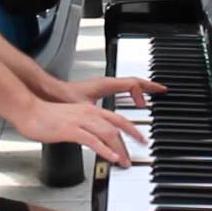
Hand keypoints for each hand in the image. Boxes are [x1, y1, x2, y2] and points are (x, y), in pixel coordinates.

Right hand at [8, 98, 145, 166]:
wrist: (28, 110)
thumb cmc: (44, 116)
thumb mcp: (70, 119)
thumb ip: (83, 127)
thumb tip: (92, 139)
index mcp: (89, 109)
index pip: (117, 118)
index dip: (132, 129)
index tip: (140, 139)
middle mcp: (88, 112)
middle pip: (117, 126)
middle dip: (130, 142)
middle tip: (135, 156)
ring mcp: (80, 121)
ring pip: (108, 133)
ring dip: (119, 149)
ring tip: (125, 162)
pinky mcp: (71, 130)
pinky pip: (93, 140)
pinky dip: (105, 150)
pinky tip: (111, 158)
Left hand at [52, 76, 167, 108]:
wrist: (51, 93)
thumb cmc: (65, 97)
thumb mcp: (86, 109)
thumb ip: (100, 118)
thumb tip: (110, 128)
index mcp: (106, 85)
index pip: (133, 83)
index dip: (146, 89)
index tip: (153, 98)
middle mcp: (106, 83)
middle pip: (133, 81)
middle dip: (148, 86)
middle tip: (160, 90)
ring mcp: (102, 86)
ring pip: (126, 84)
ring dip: (139, 89)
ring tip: (149, 96)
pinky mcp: (97, 91)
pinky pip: (119, 89)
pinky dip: (129, 93)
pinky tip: (129, 101)